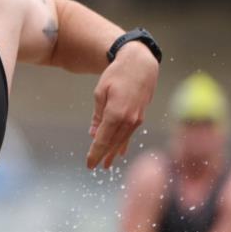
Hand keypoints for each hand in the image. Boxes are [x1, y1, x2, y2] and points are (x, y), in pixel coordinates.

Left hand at [86, 42, 158, 168]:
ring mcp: (136, 119)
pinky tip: (120, 152)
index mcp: (115, 114)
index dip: (95, 153)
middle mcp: (128, 120)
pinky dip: (124, 144)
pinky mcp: (140, 116)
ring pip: (122, 140)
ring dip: (113, 152)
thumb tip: (93, 134)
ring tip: (107, 164)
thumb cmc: (117, 75)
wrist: (141, 64)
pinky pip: (130, 134)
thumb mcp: (101, 92)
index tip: (89, 164)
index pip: (102, 140)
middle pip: (112, 143)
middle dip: (102, 156)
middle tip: (94, 167)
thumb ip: (97, 115)